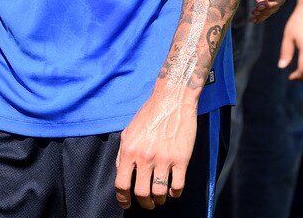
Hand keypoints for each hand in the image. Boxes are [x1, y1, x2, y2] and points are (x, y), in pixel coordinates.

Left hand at [115, 88, 197, 208]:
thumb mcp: (129, 131)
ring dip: (159, 200)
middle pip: (142, 193)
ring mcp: (164, 158)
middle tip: (148, 203)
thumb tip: (121, 174)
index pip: (121, 184)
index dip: (123, 199)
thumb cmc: (149, 114)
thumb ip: (122, 154)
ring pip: (160, 193)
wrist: (172, 99)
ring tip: (160, 197)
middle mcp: (145, 156)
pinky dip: (175, 193)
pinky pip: (178, 186)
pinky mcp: (181, 158)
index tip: (127, 203)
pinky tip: (173, 189)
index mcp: (129, 150)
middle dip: (145, 203)